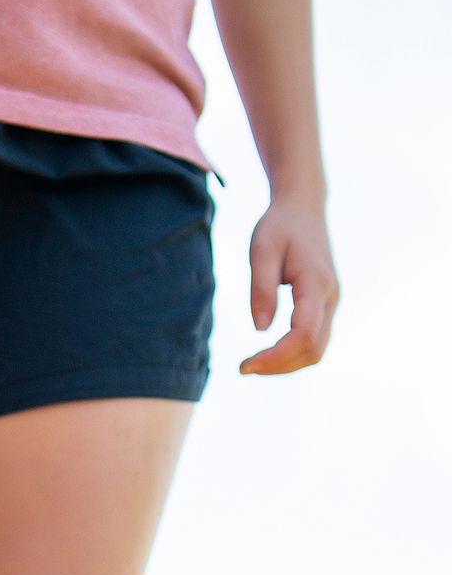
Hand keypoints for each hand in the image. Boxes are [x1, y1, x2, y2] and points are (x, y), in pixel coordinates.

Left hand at [240, 189, 339, 375]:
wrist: (303, 207)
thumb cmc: (279, 226)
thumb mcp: (262, 251)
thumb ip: (261, 289)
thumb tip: (260, 329)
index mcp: (316, 283)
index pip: (303, 335)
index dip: (275, 357)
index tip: (244, 366)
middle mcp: (330, 297)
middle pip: (314, 351)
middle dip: (279, 366)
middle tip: (243, 368)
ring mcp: (331, 302)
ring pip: (317, 350)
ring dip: (286, 364)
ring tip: (253, 363)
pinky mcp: (325, 305)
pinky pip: (314, 340)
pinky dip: (292, 354)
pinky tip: (268, 353)